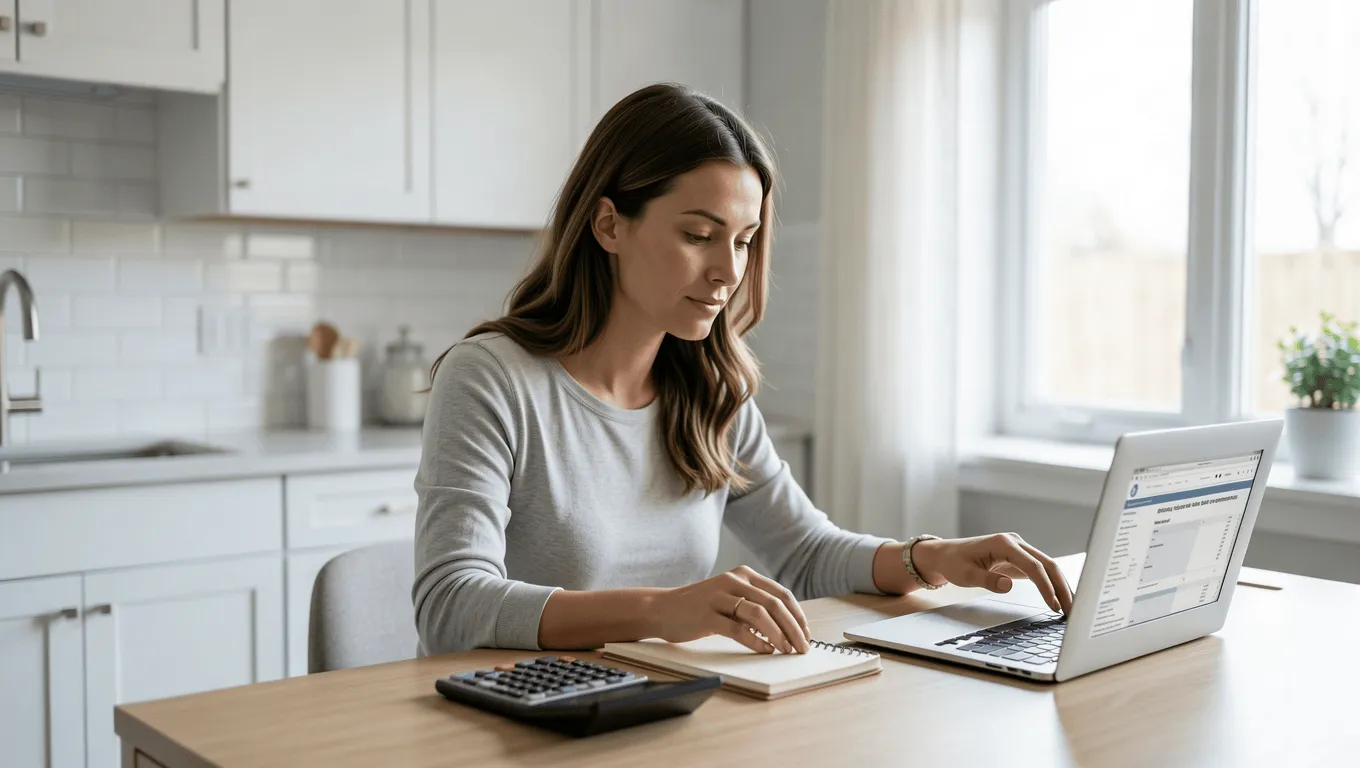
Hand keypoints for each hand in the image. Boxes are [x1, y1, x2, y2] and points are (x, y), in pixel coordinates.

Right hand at [651, 566, 811, 653]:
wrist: (662, 608)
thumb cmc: (700, 607)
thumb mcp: (730, 597)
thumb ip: (753, 605)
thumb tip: (786, 628)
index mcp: (743, 575)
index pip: (781, 593)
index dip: (798, 615)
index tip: (806, 633)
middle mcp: (733, 581)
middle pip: (774, 604)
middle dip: (793, 627)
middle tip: (803, 647)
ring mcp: (719, 597)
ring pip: (759, 614)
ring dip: (778, 635)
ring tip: (787, 650)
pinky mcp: (707, 615)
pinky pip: (738, 629)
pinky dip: (756, 641)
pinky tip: (766, 650)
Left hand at [911, 533, 1073, 613]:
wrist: (946, 555)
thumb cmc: (954, 562)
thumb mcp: (965, 575)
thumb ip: (986, 580)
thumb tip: (1007, 586)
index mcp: (1004, 543)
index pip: (1033, 565)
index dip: (1045, 586)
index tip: (1053, 605)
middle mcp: (1016, 543)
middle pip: (1048, 564)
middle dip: (1062, 587)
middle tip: (1073, 611)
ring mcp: (1020, 550)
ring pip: (1048, 567)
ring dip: (1061, 587)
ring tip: (1072, 609)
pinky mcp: (1020, 559)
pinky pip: (1041, 572)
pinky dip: (1052, 585)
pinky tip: (1060, 600)